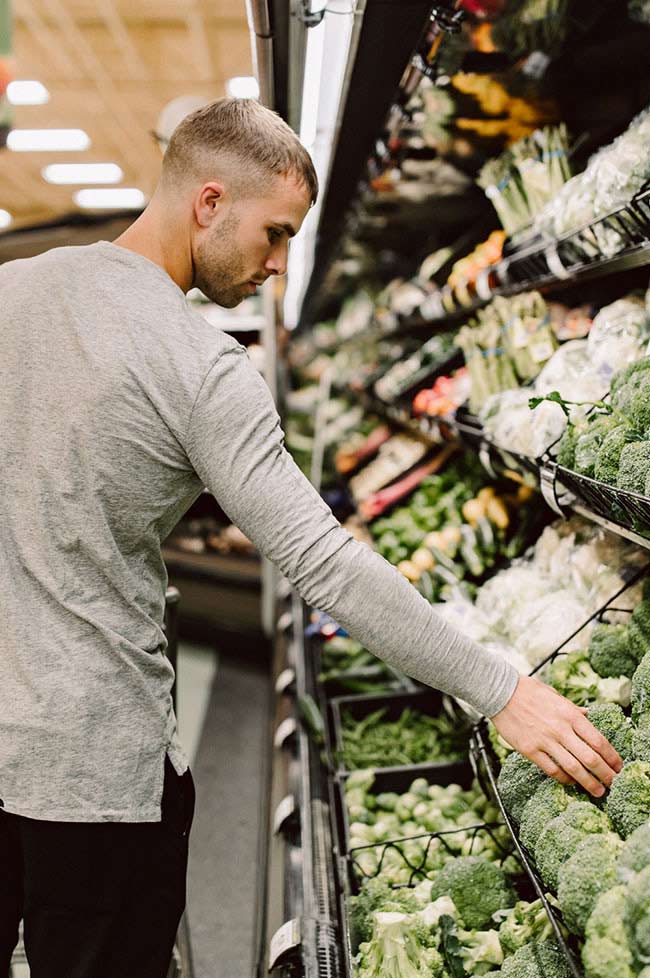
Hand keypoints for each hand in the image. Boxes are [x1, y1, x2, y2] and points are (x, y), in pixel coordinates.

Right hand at [491, 674, 623, 797]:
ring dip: (589, 783)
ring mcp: (545, 741)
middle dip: (605, 774)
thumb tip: (587, 715)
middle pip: (590, 758)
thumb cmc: (528, 691)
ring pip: (573, 768)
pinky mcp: (530, 750)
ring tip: (597, 791)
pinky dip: (565, 779)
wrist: (500, 691)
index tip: (618, 766)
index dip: (612, 757)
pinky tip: (571, 782)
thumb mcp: (556, 695)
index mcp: (570, 714)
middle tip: (613, 783)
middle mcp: (560, 729)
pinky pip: (552, 770)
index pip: (598, 741)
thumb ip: (573, 709)